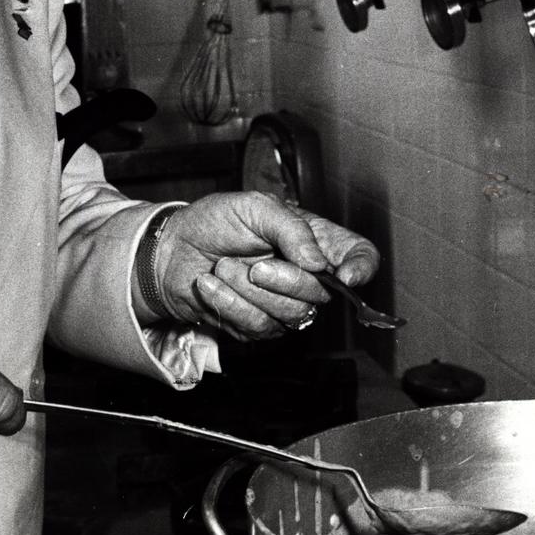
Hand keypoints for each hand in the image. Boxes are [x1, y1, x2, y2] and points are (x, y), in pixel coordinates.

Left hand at [149, 192, 378, 340]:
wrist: (172, 249)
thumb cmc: (214, 222)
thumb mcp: (254, 207)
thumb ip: (291, 228)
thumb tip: (318, 262)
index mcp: (315, 241)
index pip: (360, 256)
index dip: (362, 268)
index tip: (345, 276)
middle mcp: (306, 276)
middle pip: (323, 295)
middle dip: (286, 281)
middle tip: (254, 264)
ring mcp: (282, 305)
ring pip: (291, 316)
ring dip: (249, 291)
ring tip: (224, 267)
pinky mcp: (256, 327)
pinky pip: (257, 327)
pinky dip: (228, 303)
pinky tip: (210, 285)